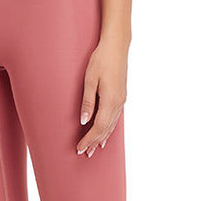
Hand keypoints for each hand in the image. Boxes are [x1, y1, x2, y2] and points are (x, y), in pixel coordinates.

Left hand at [76, 37, 128, 157]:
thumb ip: (87, 102)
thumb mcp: (89, 80)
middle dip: (94, 143)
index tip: (79, 149)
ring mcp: (121, 100)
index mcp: (110, 101)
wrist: (116, 46)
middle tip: (84, 154)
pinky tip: (105, 133)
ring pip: (111, 125)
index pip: (98, 127)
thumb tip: (84, 122)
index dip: (88, 140)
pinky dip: (109, 129)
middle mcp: (118, 103)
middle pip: (106, 129)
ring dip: (102, 138)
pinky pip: (115, 118)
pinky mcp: (121, 96)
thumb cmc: (100, 60)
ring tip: (94, 149)